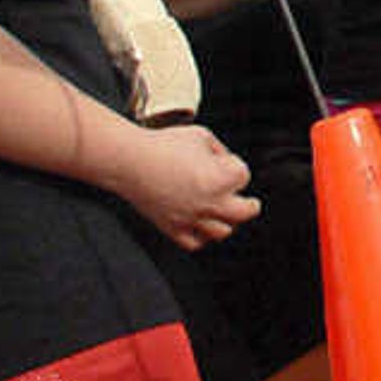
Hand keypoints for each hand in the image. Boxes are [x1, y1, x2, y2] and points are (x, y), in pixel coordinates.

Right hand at [119, 122, 257, 248]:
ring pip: (223, 232)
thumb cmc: (164, 145)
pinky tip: (201, 225)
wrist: (130, 160)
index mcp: (220, 178)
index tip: (224, 161)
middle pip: (246, 212)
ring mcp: (190, 217)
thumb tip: (227, 162)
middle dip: (250, 205)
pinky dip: (202, 237)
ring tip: (223, 213)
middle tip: (249, 202)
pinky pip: (195, 244)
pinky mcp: (172, 227)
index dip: (235, 166)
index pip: (244, 176)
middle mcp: (209, 201)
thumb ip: (220, 150)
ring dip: (227, 221)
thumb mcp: (202, 136)